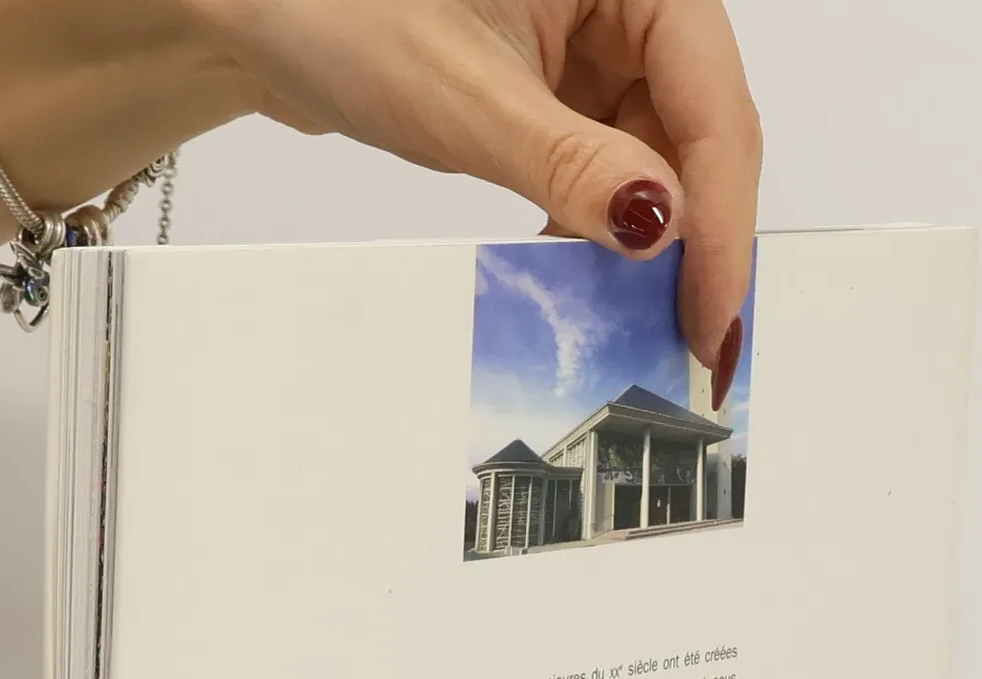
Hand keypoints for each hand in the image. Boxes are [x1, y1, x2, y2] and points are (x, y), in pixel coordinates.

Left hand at [188, 0, 760, 377]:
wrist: (257, 12)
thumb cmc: (338, 8)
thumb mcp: (466, 97)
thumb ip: (571, 164)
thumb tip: (660, 227)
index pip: (714, 102)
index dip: (723, 219)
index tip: (714, 315)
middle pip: (699, 133)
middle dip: (693, 240)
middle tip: (688, 342)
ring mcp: (594, 42)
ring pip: (658, 158)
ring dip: (644, 242)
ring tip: (627, 320)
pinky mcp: (560, 86)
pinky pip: (608, 165)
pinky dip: (597, 225)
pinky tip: (579, 273)